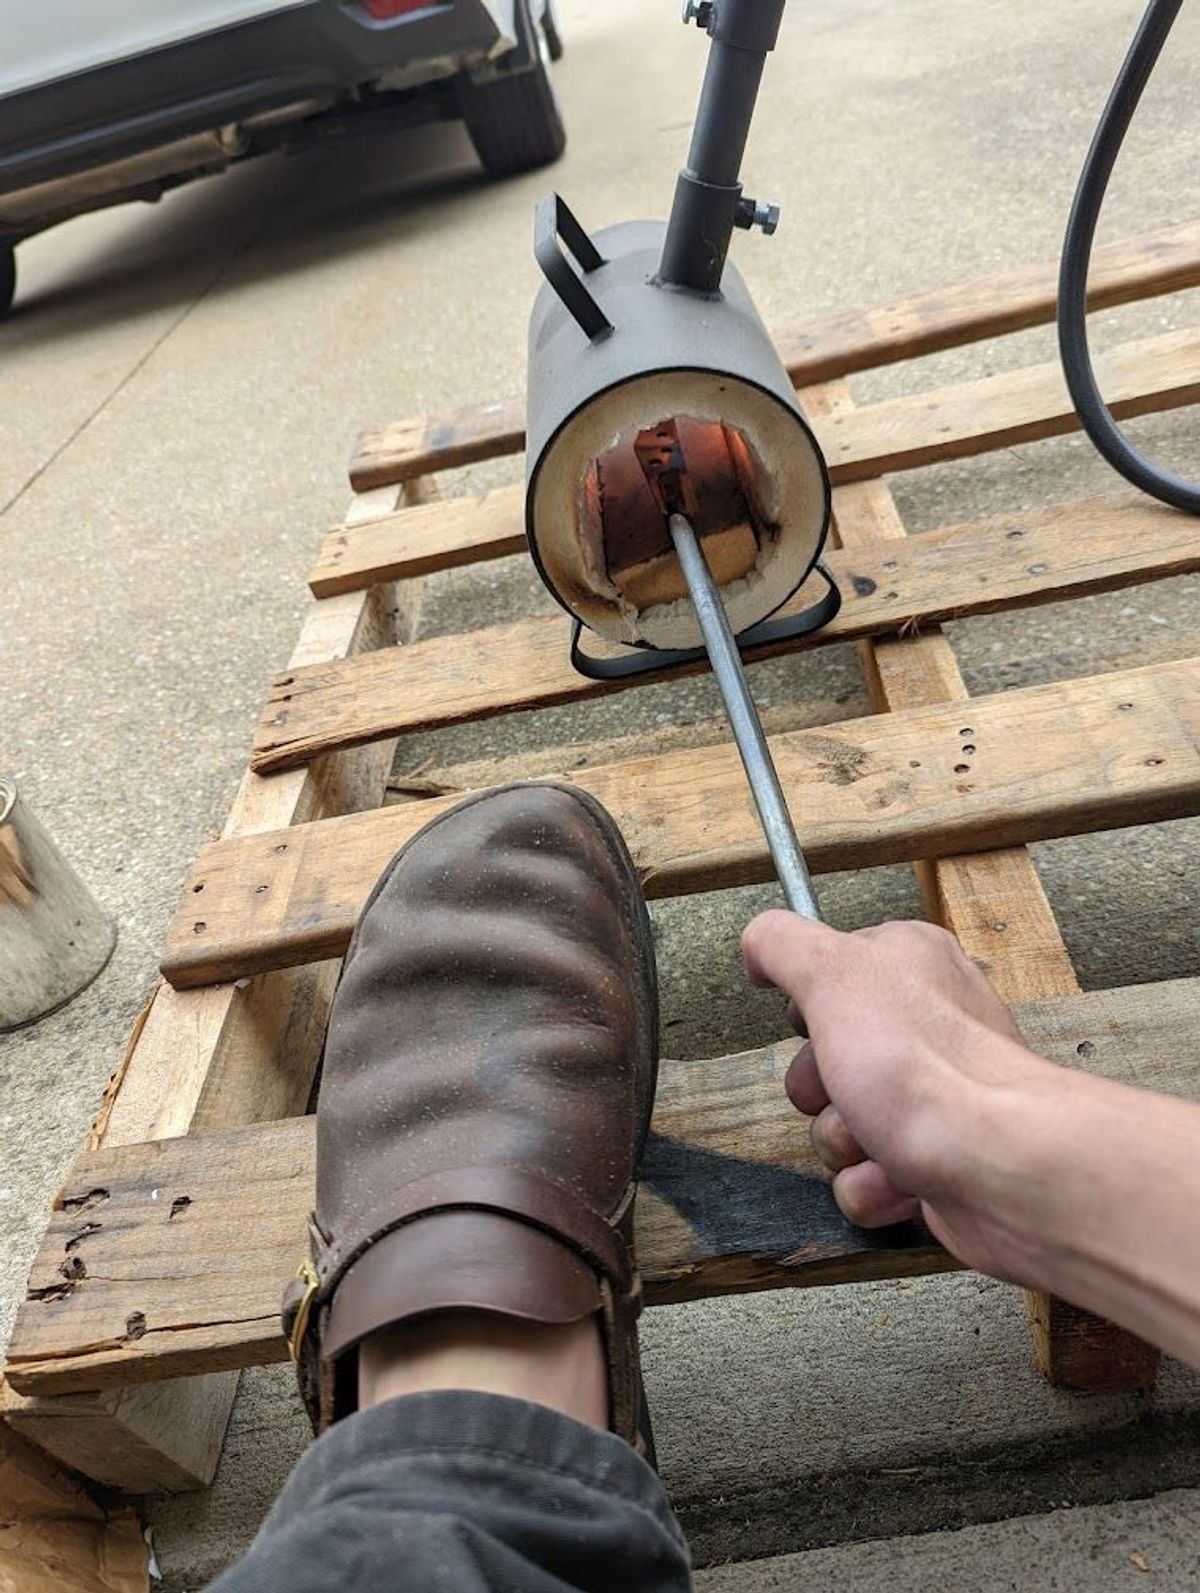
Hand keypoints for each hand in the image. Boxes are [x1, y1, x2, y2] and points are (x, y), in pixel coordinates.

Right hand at [740, 912, 1056, 1279]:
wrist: (998, 1166)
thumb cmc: (926, 1066)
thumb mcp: (833, 973)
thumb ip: (784, 943)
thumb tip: (761, 942)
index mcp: (911, 966)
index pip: (829, 975)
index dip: (809, 1006)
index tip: (814, 1019)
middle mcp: (927, 1026)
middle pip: (824, 1058)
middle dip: (818, 1088)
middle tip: (843, 1085)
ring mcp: (936, 1098)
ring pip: (840, 1123)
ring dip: (843, 1141)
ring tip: (881, 1139)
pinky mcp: (938, 1163)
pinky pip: (868, 1178)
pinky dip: (873, 1185)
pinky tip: (901, 1177)